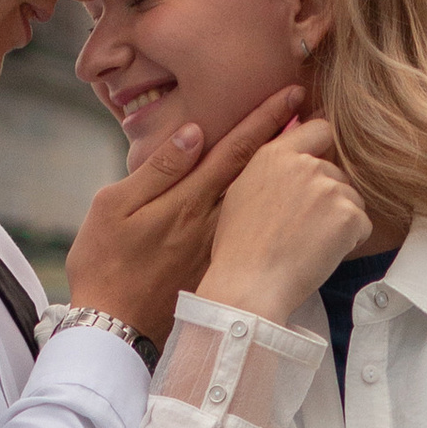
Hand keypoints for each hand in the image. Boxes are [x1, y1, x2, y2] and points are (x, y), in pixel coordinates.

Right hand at [65, 86, 305, 349]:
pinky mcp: (220, 272)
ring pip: (264, 208)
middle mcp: (213, 224)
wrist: (113, 331)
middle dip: (293, 146)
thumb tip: (195, 131)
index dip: (264, 120)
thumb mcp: (116, 207)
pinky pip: (257, 237)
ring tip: (318, 157)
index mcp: (188, 201)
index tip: (291, 96)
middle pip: (261, 177)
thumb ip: (159, 169)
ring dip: (293, 182)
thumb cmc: (104, 265)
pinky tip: (294, 207)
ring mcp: (221, 250)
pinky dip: (279, 217)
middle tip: (322, 119)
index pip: (235, 151)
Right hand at [200, 118, 372, 325]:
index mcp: (275, 154)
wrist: (249, 284)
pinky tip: (322, 255)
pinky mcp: (348, 215)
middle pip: (338, 173)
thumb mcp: (243, 191)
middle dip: (331, 197)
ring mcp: (328, 188)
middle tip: (306, 229)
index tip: (326, 167)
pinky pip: (363, 225)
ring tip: (310, 244)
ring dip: (341, 220)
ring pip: (352, 199)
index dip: (327, 148)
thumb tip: (295, 159)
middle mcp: (304, 164)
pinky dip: (351, 242)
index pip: (320, 129)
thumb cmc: (240, 247)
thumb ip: (273, 169)